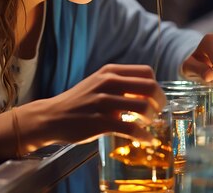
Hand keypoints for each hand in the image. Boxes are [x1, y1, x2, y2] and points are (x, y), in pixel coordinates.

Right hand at [33, 64, 165, 144]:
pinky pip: (131, 129)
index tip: (155, 97)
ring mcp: (103, 102)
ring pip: (143, 107)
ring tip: (148, 124)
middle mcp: (108, 83)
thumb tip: (146, 92)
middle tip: (157, 112)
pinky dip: (144, 136)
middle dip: (159, 102)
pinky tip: (147, 140)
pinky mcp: (100, 122)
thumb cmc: (78, 102)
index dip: (156, 85)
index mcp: (109, 72)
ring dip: (152, 118)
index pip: (146, 72)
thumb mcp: (97, 83)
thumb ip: (119, 84)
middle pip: (149, 87)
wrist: (52, 116)